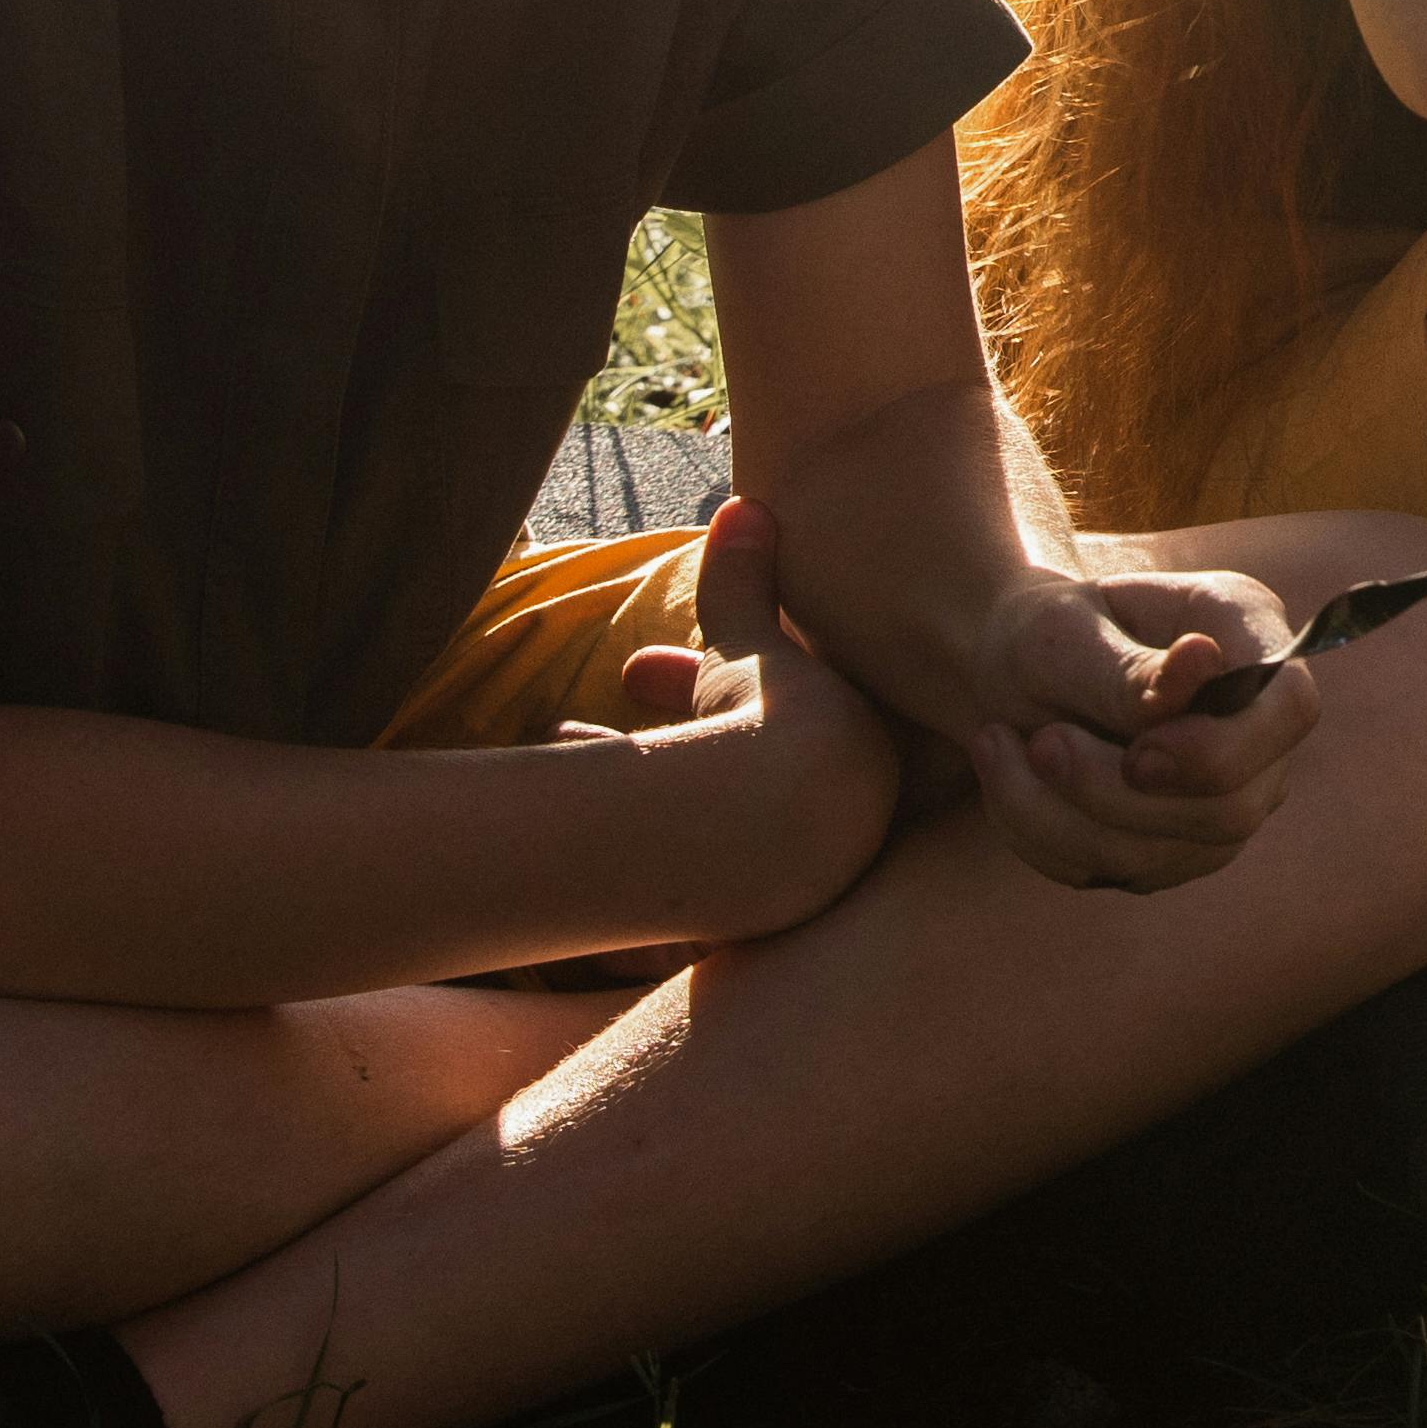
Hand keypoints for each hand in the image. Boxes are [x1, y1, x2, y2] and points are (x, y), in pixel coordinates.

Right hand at [619, 497, 900, 943]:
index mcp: (864, 752)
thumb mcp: (744, 644)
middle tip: (601, 699)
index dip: (712, 681)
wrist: (748, 830)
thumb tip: (745, 503)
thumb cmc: (764, 725)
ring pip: (720, 817)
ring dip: (640, 776)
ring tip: (563, 743)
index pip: (792, 707)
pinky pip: (692, 865)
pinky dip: (639, 833)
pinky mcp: (754, 924)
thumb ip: (744, 580)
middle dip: (668, 724)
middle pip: (752, 766)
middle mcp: (842, 820)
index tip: (643, 667)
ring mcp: (804, 878)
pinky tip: (579, 808)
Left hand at [960, 562, 1317, 895]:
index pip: (1293, 709)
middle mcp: (1255, 729)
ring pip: (1163, 854)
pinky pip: (1109, 871)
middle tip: (1039, 742)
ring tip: (995, 741)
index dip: (1225, 749)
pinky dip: (1040, 834)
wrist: (1011, 670)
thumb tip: (1202, 661)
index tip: (1137, 754)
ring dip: (1058, 813)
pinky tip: (1010, 778)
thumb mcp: (1067, 633)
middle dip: (1113, 792)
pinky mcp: (1171, 847)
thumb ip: (1129, 667)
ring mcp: (1221, 798)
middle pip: (1232, 807)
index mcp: (1248, 639)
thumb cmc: (1050, 634)